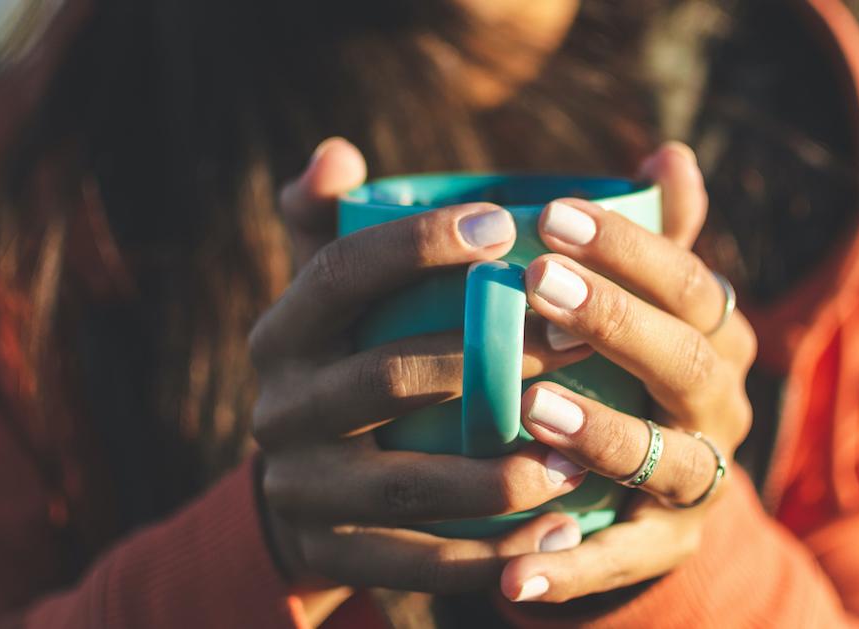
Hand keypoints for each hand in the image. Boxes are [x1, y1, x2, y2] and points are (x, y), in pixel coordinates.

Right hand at [253, 138, 597, 601]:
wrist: (308, 495)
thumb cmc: (350, 364)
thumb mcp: (335, 299)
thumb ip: (340, 224)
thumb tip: (336, 153)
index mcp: (283, 332)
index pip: (338, 273)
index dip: (414, 245)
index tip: (503, 224)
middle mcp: (278, 408)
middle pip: (381, 377)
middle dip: (487, 360)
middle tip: (580, 340)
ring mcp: (301, 488)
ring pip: (405, 483)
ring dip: (497, 473)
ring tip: (580, 461)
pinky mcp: (331, 554)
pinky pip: (417, 562)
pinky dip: (490, 557)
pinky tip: (559, 537)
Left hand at [498, 143, 757, 602]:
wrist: (648, 484)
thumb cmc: (626, 366)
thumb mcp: (641, 301)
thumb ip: (650, 234)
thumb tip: (668, 152)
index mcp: (714, 334)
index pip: (690, 281)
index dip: (630, 247)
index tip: (551, 212)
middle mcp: (719, 404)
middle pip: (687, 361)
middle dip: (617, 321)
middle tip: (538, 284)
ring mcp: (699, 479)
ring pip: (665, 457)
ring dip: (603, 433)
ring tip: (532, 410)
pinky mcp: (666, 544)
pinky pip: (623, 558)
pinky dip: (572, 566)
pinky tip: (513, 569)